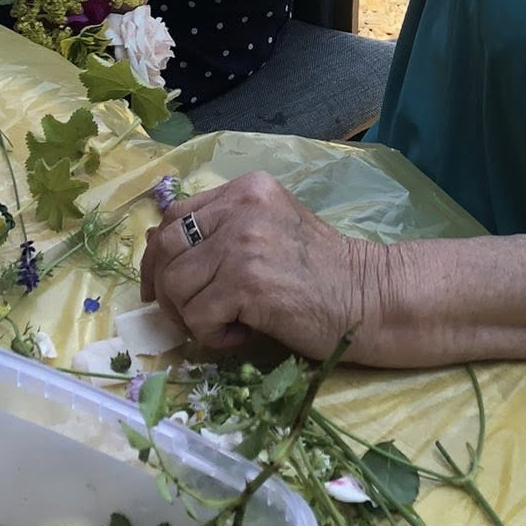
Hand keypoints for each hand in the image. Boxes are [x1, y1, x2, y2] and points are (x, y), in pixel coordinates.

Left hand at [141, 172, 382, 356]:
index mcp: (246, 190)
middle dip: (166, 290)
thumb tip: (158, 253)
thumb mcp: (269, 230)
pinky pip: (198, 317)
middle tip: (188, 315)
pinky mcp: (246, 283)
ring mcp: (242, 243)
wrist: (367, 297)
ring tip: (227, 323)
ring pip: (176, 286)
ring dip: (192, 316)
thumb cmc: (320, 272)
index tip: (160, 286)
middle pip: (167, 249)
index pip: (174, 216)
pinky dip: (213, 335)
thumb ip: (222, 231)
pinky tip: (243, 332)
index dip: (158, 256)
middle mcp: (241, 207)